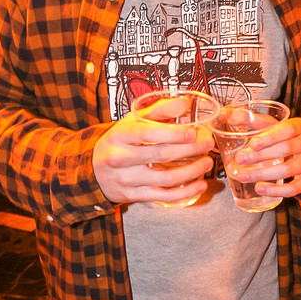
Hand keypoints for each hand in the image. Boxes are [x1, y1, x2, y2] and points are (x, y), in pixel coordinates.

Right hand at [93, 111, 214, 204]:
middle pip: (161, 155)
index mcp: (120, 136)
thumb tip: (185, 103)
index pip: (149, 134)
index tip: (194, 133)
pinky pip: (163, 196)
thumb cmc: (119, 142)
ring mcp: (126, 179)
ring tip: (207, 162)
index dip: (174, 134)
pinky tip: (199, 185)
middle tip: (207, 145)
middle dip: (190, 150)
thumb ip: (158, 110)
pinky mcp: (132, 196)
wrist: (92, 169)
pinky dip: (185, 192)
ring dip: (191, 171)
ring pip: (165, 178)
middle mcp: (120, 158)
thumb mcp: (132, 121)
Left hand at [232, 116, 300, 198]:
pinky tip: (259, 188)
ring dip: (263, 174)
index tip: (252, 144)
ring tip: (243, 176)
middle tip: (240, 160)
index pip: (287, 129)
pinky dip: (275, 190)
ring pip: (287, 170)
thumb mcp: (272, 126)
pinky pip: (293, 188)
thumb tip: (224, 113)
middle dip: (260, 156)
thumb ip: (249, 118)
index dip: (270, 137)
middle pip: (286, 149)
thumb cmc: (286, 138)